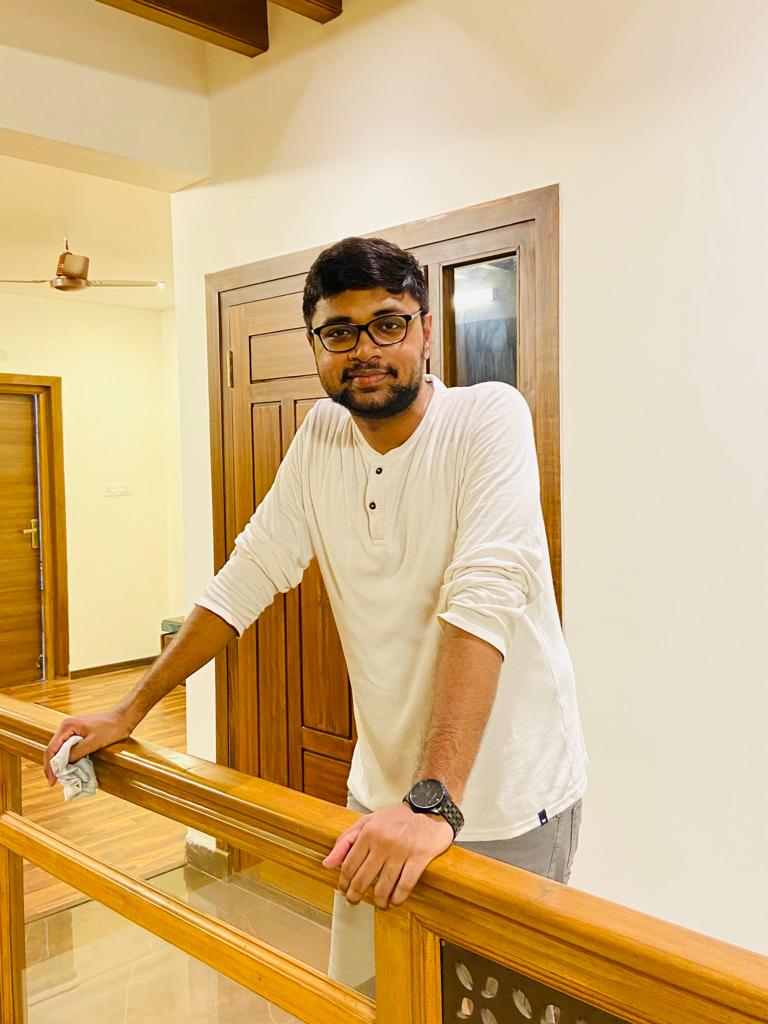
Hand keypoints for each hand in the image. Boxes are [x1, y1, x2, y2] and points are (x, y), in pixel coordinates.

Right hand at [43, 709, 133, 785]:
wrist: (123, 718)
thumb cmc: (110, 728)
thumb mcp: (93, 743)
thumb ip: (76, 752)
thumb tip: (62, 763)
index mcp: (67, 726)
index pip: (52, 749)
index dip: (49, 766)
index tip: (52, 781)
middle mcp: (66, 727)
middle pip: (53, 749)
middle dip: (52, 766)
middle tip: (53, 782)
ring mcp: (72, 729)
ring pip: (59, 749)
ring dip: (58, 763)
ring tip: (59, 777)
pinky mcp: (78, 733)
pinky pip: (68, 747)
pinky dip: (66, 757)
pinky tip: (68, 767)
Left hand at [322, 802, 452, 909]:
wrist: (428, 808)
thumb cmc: (395, 818)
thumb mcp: (368, 822)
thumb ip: (345, 841)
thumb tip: (326, 864)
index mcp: (368, 832)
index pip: (349, 865)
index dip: (344, 882)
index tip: (344, 890)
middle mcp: (383, 842)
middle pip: (363, 879)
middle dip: (355, 895)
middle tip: (354, 902)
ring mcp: (402, 851)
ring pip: (383, 887)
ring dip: (379, 902)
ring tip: (379, 904)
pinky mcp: (419, 857)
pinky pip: (405, 886)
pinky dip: (398, 898)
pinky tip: (395, 901)